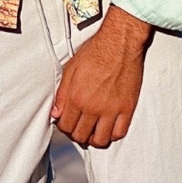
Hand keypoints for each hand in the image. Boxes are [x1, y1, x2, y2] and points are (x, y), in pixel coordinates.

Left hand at [51, 6, 151, 147]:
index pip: (65, 125)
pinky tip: (108, 128)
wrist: (119, 42)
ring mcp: (111, 110)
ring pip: (100, 140)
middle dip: (76, 134)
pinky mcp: (127, 108)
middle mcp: (93, 107)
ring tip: (92, 130)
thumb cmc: (96, 50)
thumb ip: (61, 93)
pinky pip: (119, 133)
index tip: (66, 122)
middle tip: (78, 127)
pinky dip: (112, 135)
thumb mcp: (71, 68)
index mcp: (77, 97)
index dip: (63, 126)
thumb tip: (55, 113)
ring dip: (94, 138)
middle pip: (81, 135)